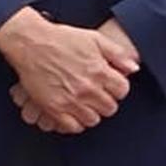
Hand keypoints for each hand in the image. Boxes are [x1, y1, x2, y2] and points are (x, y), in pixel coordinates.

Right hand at [0, 9, 131, 134]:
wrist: (31, 43)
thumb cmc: (62, 38)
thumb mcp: (95, 39)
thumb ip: (118, 54)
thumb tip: (134, 68)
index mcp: (99, 71)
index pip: (122, 91)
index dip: (118, 88)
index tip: (111, 85)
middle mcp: (87, 88)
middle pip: (109, 108)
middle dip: (106, 101)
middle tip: (98, 94)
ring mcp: (70, 100)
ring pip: (93, 120)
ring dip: (92, 112)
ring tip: (85, 103)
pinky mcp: (54, 108)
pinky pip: (72, 127)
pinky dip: (75, 122)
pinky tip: (73, 112)